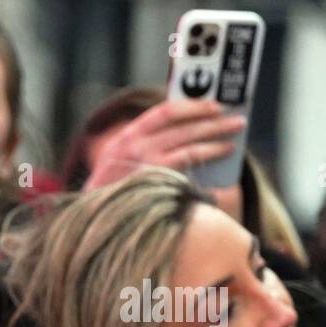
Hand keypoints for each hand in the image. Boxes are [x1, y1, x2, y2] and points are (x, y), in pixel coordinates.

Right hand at [82, 99, 243, 190]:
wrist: (90, 221)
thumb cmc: (109, 195)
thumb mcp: (119, 165)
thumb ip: (144, 148)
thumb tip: (186, 136)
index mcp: (125, 138)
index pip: (163, 111)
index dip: (192, 105)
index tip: (212, 105)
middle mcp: (133, 145)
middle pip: (182, 125)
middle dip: (212, 120)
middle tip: (236, 119)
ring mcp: (143, 162)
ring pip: (189, 142)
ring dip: (216, 136)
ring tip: (234, 135)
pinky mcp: (154, 179)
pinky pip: (188, 162)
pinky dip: (208, 156)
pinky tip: (222, 155)